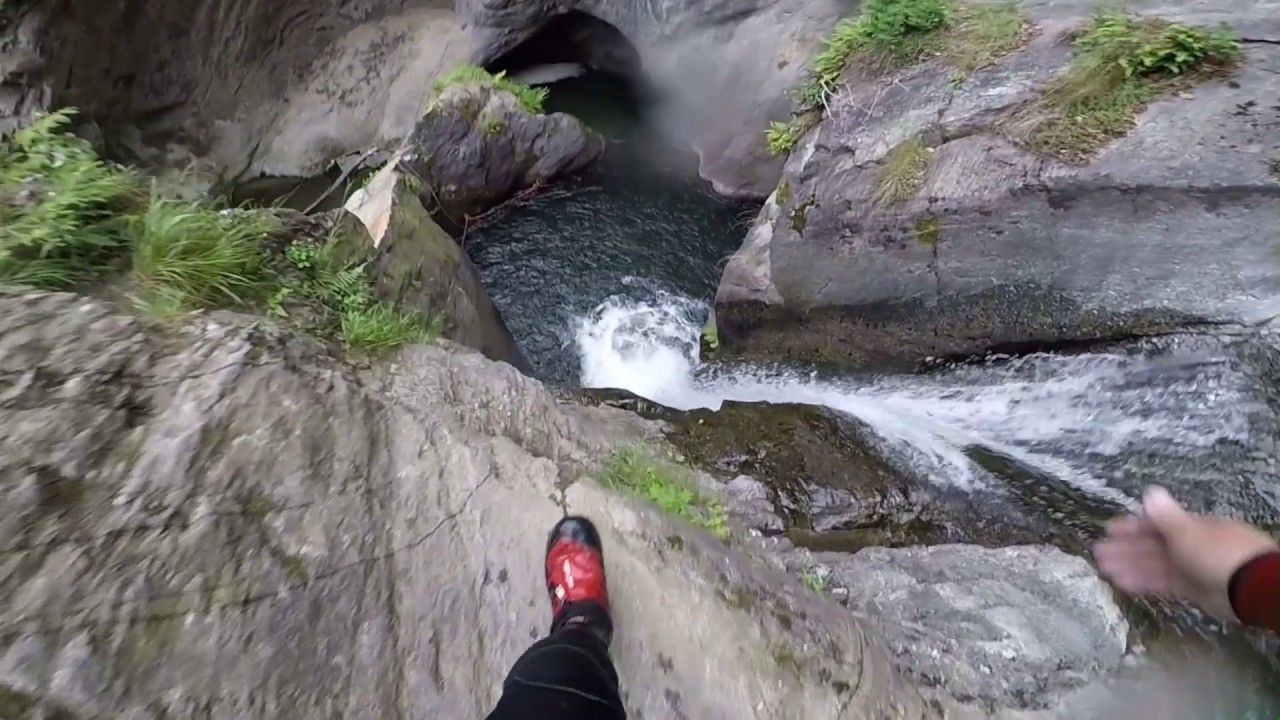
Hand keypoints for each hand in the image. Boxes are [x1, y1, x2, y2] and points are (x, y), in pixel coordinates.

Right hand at [1093, 486, 1278, 621]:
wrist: (1250, 588)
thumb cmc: (1217, 552)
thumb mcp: (1187, 530)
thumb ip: (1164, 515)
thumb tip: (1148, 491)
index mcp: (1190, 526)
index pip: (1156, 523)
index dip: (1132, 526)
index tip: (1109, 530)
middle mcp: (1190, 544)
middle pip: (1152, 544)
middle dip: (1125, 548)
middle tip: (1097, 552)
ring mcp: (1192, 567)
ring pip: (1155, 564)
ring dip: (1129, 565)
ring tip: (1103, 568)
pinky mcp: (1193, 589)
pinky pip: (1163, 582)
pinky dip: (1143, 582)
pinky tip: (1122, 583)